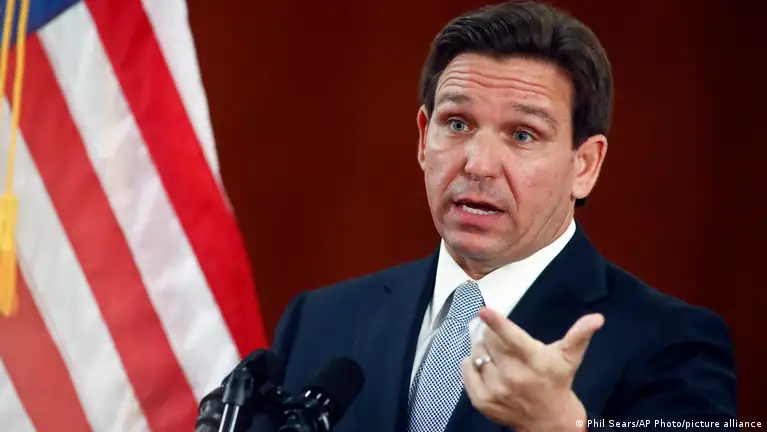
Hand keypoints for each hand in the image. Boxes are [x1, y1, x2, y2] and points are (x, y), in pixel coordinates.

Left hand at [461, 308, 603, 430]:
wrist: (549, 421)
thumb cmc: (557, 381)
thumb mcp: (569, 357)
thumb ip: (580, 335)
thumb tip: (597, 318)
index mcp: (534, 361)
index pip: (512, 339)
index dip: (497, 323)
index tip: (484, 310)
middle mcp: (513, 376)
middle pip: (489, 342)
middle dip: (491, 335)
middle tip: (500, 340)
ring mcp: (496, 390)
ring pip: (477, 354)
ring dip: (482, 349)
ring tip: (496, 355)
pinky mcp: (482, 401)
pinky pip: (467, 371)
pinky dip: (471, 364)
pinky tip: (484, 365)